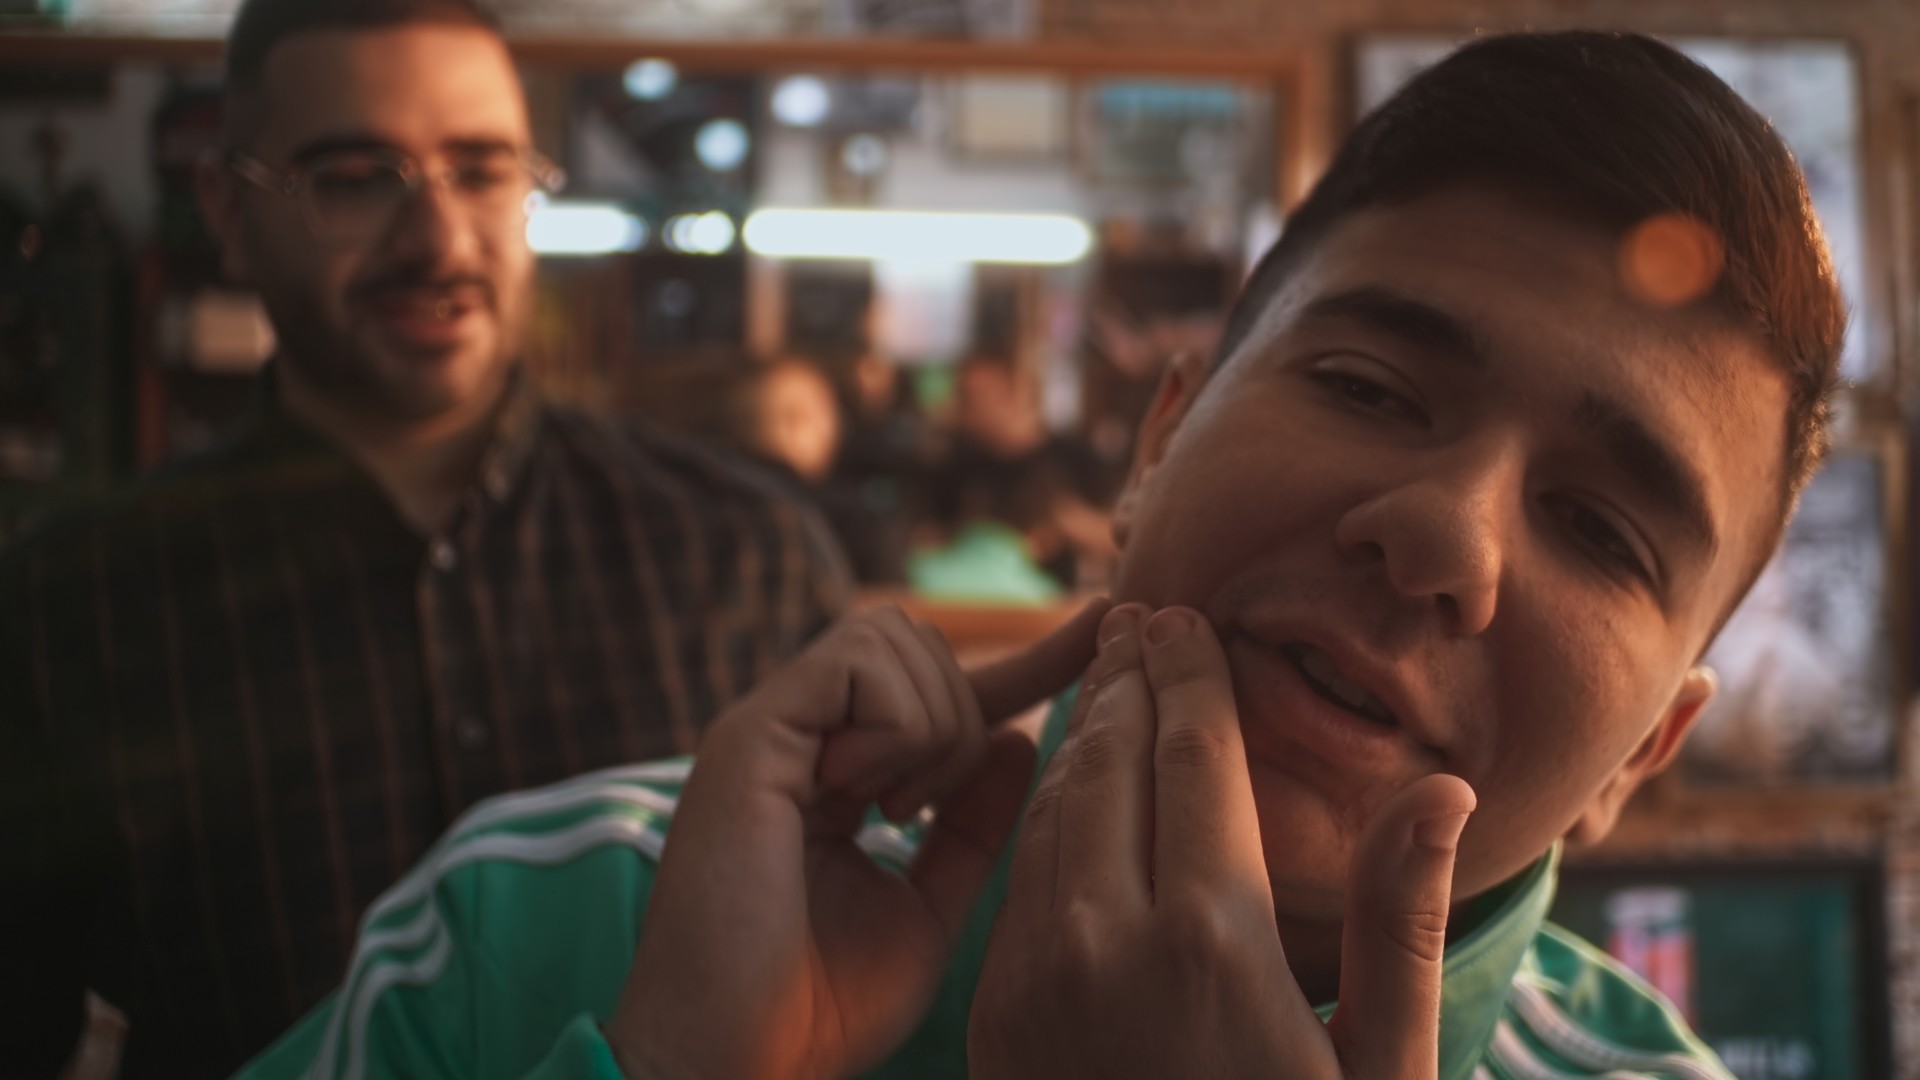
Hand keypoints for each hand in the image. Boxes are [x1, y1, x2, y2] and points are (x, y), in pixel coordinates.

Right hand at [605, 600, 1109, 1079]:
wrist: (740, 1056)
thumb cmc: (817, 1003)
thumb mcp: (926, 908)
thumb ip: (972, 827)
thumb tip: (1019, 740)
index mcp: (835, 771)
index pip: (942, 687)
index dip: (1028, 661)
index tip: (1101, 628)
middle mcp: (798, 735)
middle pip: (920, 645)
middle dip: (960, 717)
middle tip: (915, 813)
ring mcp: (769, 726)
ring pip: (894, 641)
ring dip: (928, 729)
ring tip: (887, 812)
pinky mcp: (751, 731)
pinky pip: (859, 664)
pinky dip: (892, 727)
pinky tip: (863, 796)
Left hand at [968, 605, 1476, 1078]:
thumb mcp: (1382, 1069)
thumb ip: (1400, 922)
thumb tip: (1441, 787)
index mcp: (1213, 940)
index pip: (1197, 755)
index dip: (1191, 674)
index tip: (1185, 614)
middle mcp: (1105, 943)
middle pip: (1112, 763)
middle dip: (1128, 682)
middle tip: (1139, 620)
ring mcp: (1035, 981)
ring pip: (1051, 813)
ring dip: (1081, 739)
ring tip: (1110, 686)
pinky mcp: (996, 1019)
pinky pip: (1019, 882)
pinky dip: (1045, 817)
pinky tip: (1072, 795)